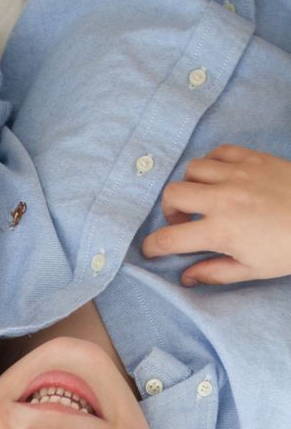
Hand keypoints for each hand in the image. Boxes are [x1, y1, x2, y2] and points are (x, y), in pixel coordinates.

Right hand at [142, 146, 290, 284]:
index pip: (168, 239)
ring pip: (192, 169)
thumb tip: (187, 276)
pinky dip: (211, 164)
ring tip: (202, 198)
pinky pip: (218, 152)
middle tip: (183, 222)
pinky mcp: (252, 158)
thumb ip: (214, 272)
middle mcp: (222, 199)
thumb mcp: (252, 270)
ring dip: (190, 185)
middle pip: (172, 194)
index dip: (152, 246)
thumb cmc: (289, 248)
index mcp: (220, 231)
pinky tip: (219, 178)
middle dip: (169, 211)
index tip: (152, 250)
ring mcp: (237, 174)